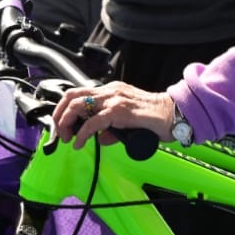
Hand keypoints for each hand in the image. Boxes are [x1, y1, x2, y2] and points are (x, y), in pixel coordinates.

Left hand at [52, 81, 175, 149]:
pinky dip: (81, 134)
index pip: (79, 94)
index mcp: (111, 90)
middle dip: (60, 115)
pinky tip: (79, 143)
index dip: (65, 109)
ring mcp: (114, 99)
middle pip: (72, 96)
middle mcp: (110, 91)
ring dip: (66, 123)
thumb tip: (99, 138)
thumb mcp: (128, 121)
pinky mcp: (119, 111)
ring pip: (78, 105)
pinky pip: (92, 122)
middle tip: (60, 132)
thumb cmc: (155, 118)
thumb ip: (111, 129)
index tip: (62, 126)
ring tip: (67, 138)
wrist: (174, 115)